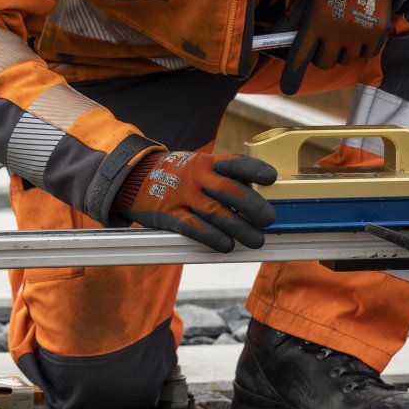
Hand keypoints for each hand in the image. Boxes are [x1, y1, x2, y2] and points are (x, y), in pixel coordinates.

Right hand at [112, 148, 277, 251]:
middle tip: (268, 219)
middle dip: (254, 206)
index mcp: (206, 163)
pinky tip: (227, 245)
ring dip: (240, 229)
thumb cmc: (178, 176)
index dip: (255, 170)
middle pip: (231, 191)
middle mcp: (197, 177)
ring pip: (217, 214)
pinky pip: (195, 228)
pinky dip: (213, 238)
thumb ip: (223, 178)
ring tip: (256, 240)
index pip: (235, 163)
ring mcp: (183, 196)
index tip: (271, 178)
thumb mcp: (198, 166)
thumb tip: (256, 197)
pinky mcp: (170, 215)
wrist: (136, 179)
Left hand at [279, 0, 395, 95]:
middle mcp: (337, 30)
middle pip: (324, 62)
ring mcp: (359, 33)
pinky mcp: (377, 33)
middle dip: (322, 54)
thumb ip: (290, 20)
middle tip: (325, 38)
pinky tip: (360, 27)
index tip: (288, 88)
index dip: (293, 73)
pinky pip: (366, 54)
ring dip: (342, 50)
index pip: (300, 55)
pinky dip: (362, 46)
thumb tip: (268, 37)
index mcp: (316, 20)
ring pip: (345, 60)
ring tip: (344, 28)